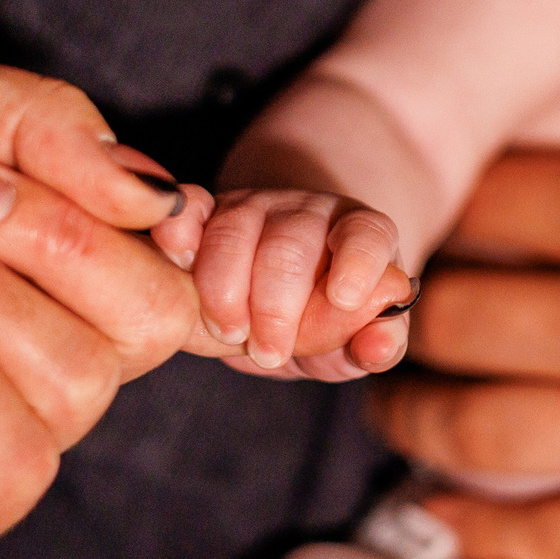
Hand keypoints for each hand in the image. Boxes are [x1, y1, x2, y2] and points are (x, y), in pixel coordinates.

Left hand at [0, 49, 200, 558]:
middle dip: (46, 237)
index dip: (116, 203)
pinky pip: (20, 452)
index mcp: (58, 262)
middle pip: (150, 313)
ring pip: (82, 377)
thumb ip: (39, 117)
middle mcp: (50, 348)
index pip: (166, 247)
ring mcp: (4, 431)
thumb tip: (158, 196)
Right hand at [151, 186, 417, 377]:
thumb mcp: (358, 338)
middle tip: (269, 351)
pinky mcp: (207, 213)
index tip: (345, 296)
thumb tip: (381, 346)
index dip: (358, 261)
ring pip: (236, 230)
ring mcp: (254, 207)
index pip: (367, 235)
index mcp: (361, 234)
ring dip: (225, 288)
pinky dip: (179, 229)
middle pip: (292, 243)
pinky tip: (178, 259)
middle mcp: (308, 211)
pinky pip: (190, 207)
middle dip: (276, 304)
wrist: (280, 288)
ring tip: (229, 333)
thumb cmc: (327, 315)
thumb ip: (378, 344)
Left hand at [374, 0, 559, 558]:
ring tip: (391, 391)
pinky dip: (470, 529)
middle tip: (386, 300)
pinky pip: (538, 534)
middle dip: (407, 302)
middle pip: (446, 310)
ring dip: (405, 409)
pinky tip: (436, 508)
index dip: (440, 200)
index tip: (424, 206)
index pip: (474, 198)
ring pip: (463, 424)